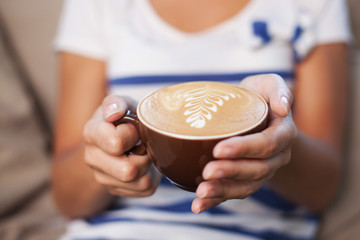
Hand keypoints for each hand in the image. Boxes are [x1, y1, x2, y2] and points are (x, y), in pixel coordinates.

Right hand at [83, 95, 160, 197]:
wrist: (118, 136)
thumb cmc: (122, 117)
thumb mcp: (121, 103)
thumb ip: (116, 103)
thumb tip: (114, 113)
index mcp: (91, 133)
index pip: (116, 143)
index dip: (133, 134)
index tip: (134, 128)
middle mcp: (92, 158)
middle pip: (128, 171)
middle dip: (144, 156)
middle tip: (143, 144)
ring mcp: (103, 178)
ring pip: (140, 182)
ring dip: (149, 166)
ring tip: (143, 152)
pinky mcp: (117, 190)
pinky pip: (146, 189)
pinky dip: (151, 175)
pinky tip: (144, 164)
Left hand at [192, 74, 296, 212]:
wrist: (254, 113)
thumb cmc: (258, 96)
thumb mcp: (268, 84)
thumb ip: (278, 89)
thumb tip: (283, 106)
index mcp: (283, 134)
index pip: (267, 145)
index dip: (245, 149)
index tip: (218, 149)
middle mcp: (276, 157)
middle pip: (257, 170)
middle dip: (232, 172)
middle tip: (207, 171)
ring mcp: (261, 171)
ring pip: (246, 187)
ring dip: (223, 191)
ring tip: (201, 193)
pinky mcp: (245, 179)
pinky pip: (233, 193)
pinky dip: (216, 201)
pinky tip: (198, 205)